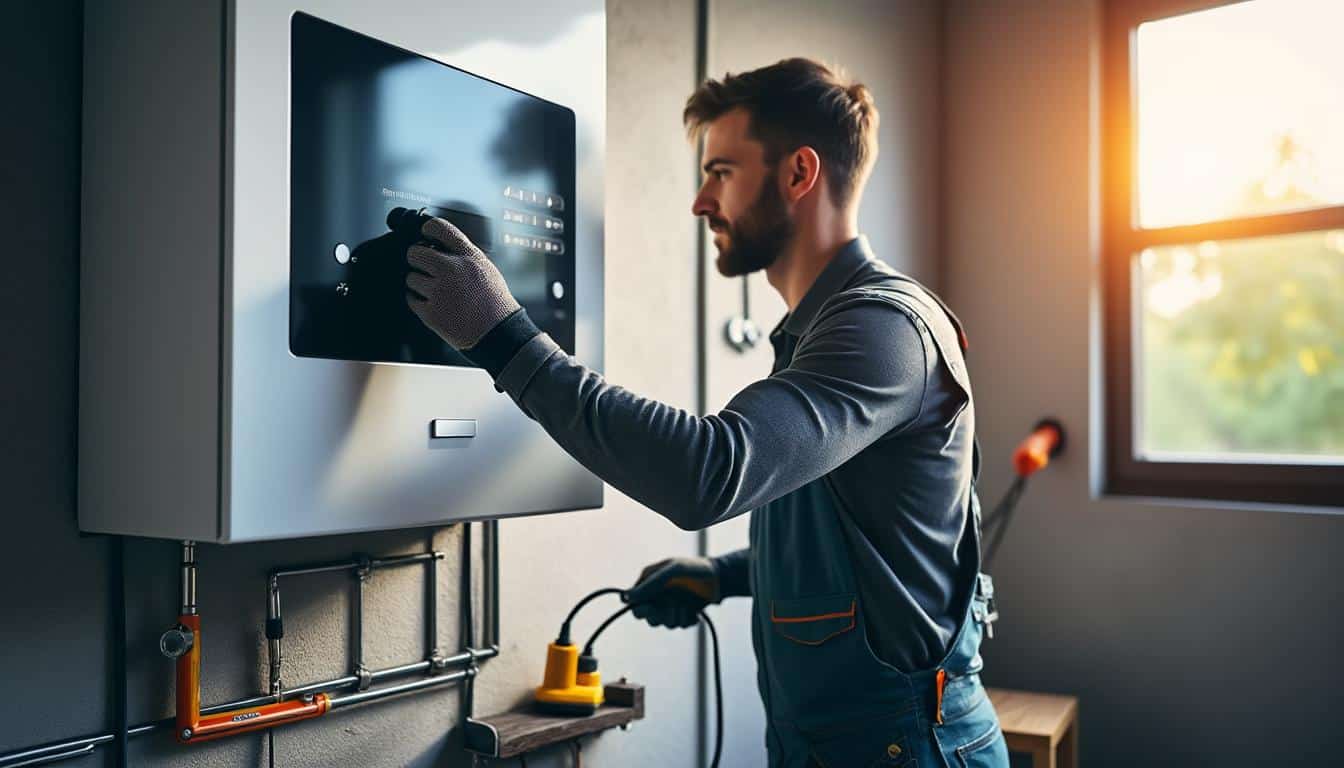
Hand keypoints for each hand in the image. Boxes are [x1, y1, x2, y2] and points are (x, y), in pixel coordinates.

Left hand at [405, 216, 520, 349]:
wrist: (498, 333)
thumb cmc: (495, 303)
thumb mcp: (486, 269)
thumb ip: (464, 255)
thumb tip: (440, 246)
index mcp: (468, 257)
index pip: (439, 228)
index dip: (427, 228)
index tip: (425, 233)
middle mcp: (452, 270)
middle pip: (415, 253)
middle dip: (417, 259)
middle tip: (423, 266)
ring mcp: (439, 292)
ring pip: (410, 278)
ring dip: (418, 283)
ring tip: (434, 291)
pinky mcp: (430, 312)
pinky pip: (411, 299)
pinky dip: (418, 301)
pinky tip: (431, 303)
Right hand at [626, 557, 719, 628]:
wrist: (720, 578)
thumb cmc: (695, 569)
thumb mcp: (673, 571)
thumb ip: (651, 583)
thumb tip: (628, 596)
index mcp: (649, 581)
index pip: (634, 602)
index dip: (640, 607)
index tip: (653, 606)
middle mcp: (657, 595)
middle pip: (647, 617)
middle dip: (661, 614)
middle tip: (673, 605)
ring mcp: (670, 605)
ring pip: (664, 623)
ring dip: (676, 617)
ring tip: (687, 606)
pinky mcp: (682, 615)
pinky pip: (679, 626)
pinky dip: (687, 620)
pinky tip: (695, 612)